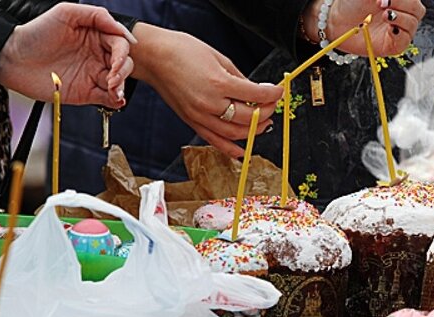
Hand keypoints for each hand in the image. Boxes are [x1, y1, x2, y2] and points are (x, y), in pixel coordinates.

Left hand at [0, 3, 135, 108]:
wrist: (13, 59)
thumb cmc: (36, 33)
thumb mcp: (66, 12)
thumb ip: (97, 15)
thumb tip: (121, 29)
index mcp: (95, 36)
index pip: (120, 43)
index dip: (123, 52)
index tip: (116, 61)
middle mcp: (96, 55)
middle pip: (124, 63)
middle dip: (123, 71)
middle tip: (113, 78)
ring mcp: (92, 74)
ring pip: (119, 82)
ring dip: (122, 87)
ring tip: (114, 90)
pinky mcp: (86, 92)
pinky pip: (107, 98)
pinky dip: (116, 101)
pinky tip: (116, 99)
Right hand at [130, 24, 282, 157]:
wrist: (154, 57)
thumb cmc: (182, 51)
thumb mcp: (219, 57)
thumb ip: (239, 77)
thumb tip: (255, 90)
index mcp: (219, 83)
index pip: (255, 95)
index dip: (272, 95)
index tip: (279, 92)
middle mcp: (210, 103)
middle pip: (248, 117)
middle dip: (266, 113)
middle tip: (273, 106)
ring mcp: (200, 115)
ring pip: (234, 133)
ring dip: (253, 131)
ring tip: (263, 124)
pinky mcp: (191, 122)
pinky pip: (214, 141)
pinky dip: (230, 148)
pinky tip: (241, 150)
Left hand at [303, 0, 425, 56]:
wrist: (336, 22)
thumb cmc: (351, 3)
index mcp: (398, 0)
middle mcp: (401, 13)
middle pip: (417, 10)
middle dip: (403, 5)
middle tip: (383, 4)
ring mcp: (398, 29)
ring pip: (413, 23)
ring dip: (401, 18)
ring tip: (384, 16)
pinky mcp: (393, 45)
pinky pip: (405, 41)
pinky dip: (400, 34)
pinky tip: (389, 29)